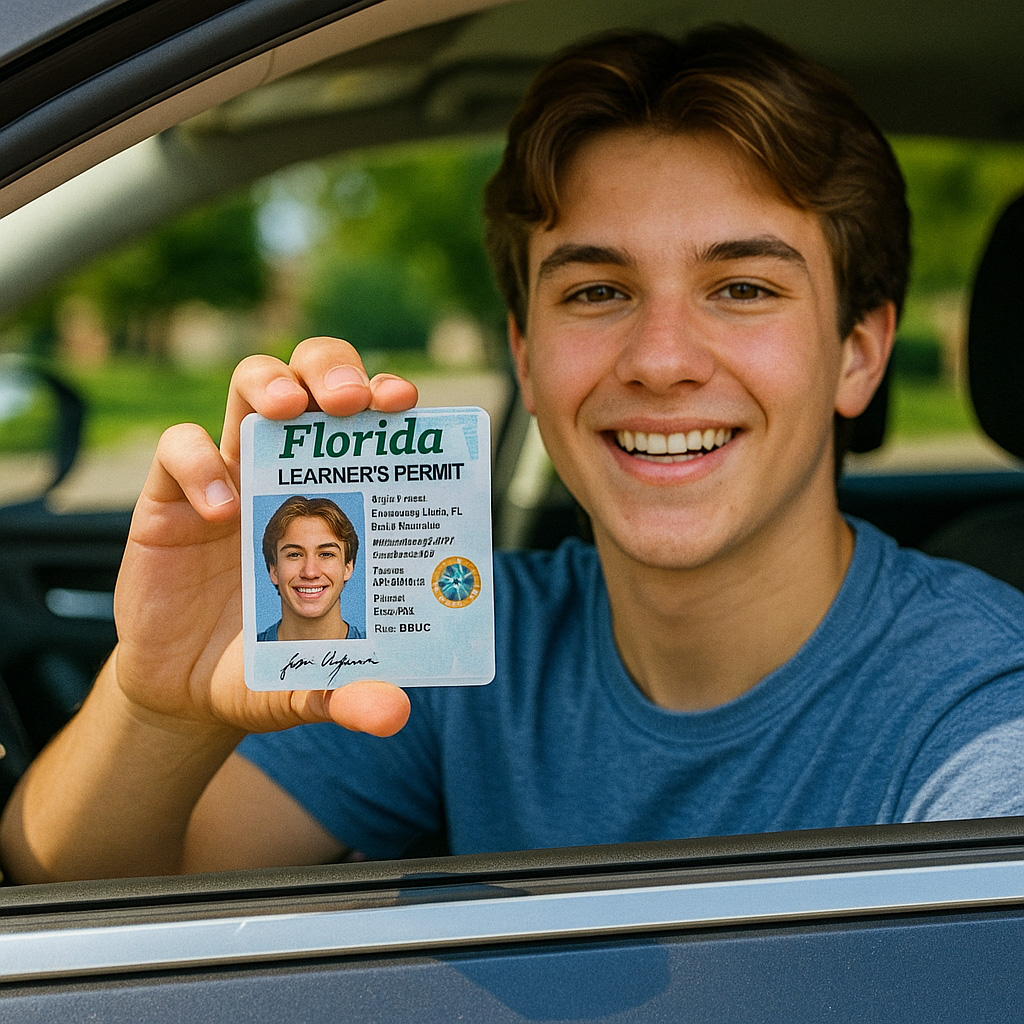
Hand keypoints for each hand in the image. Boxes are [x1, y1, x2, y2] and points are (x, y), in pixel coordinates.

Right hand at [113, 337, 415, 739]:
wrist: (189, 693)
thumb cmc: (268, 667)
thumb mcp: (314, 681)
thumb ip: (351, 691)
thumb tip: (396, 714)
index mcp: (336, 500)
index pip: (366, 424)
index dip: (385, 397)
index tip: (408, 403)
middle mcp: (286, 474)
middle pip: (309, 378)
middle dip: (331, 367)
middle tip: (349, 399)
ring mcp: (228, 478)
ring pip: (247, 389)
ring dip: (270, 385)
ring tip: (288, 412)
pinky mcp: (169, 501)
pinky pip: (177, 451)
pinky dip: (199, 465)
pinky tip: (223, 509)